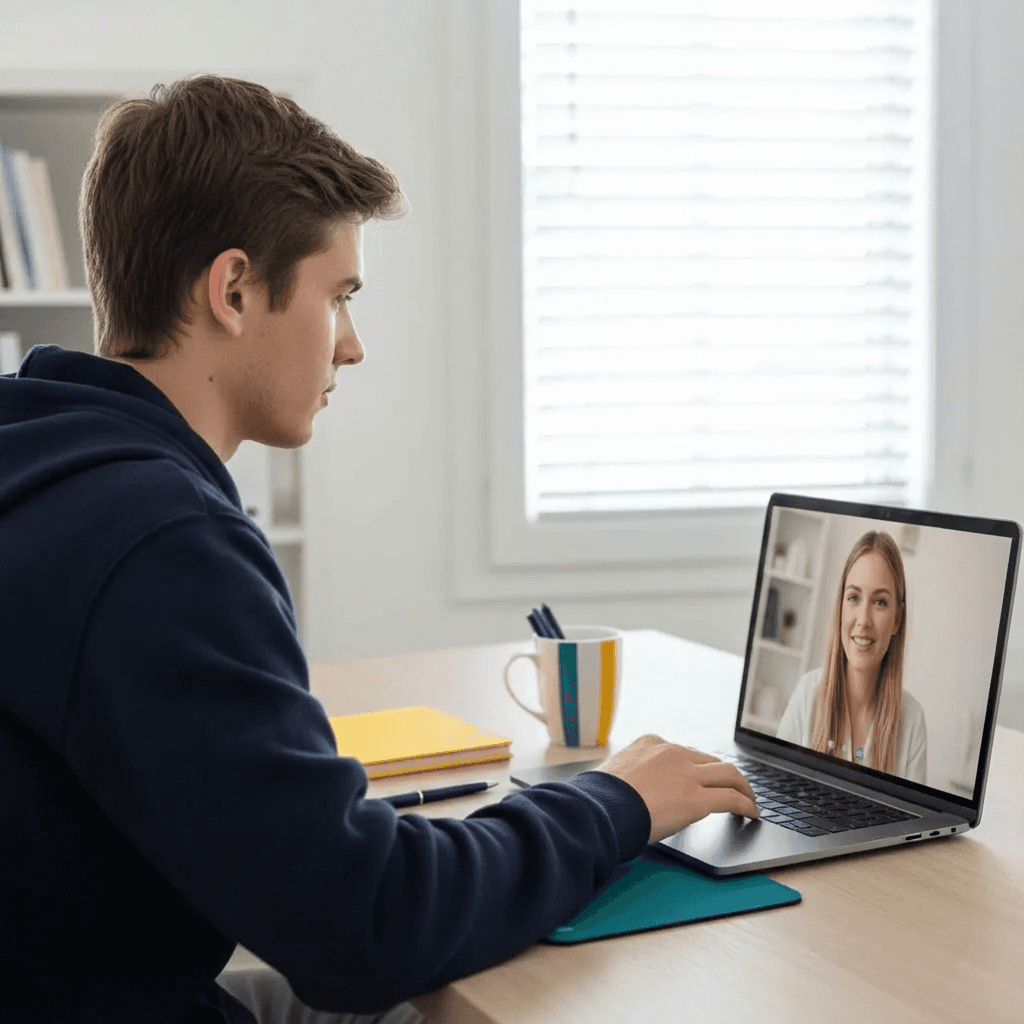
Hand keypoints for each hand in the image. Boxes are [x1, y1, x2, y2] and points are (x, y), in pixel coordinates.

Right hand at [594, 734, 759, 843]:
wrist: (600, 808)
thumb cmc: (599, 797)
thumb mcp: (614, 774)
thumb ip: (631, 776)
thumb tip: (630, 791)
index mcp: (650, 743)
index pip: (683, 752)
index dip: (697, 767)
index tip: (702, 777)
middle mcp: (672, 752)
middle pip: (710, 760)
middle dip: (724, 774)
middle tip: (734, 787)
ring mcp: (686, 773)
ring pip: (728, 774)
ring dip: (743, 787)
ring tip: (750, 799)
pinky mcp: (697, 799)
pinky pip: (731, 799)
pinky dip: (746, 805)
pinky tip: (752, 813)